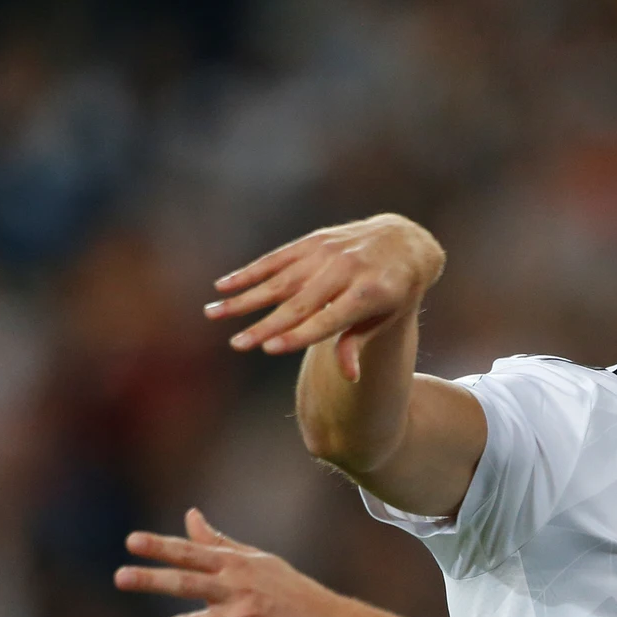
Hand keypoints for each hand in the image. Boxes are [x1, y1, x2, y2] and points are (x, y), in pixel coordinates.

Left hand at [114, 509, 355, 616]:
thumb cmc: (290, 591)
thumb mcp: (257, 561)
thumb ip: (218, 542)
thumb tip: (190, 514)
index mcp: (237, 566)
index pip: (193, 554)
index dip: (162, 548)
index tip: (132, 542)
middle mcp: (238, 590)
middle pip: (189, 583)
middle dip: (154, 580)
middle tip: (120, 577)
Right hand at [206, 214, 445, 380]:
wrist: (403, 242)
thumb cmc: (395, 291)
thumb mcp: (387, 318)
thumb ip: (358, 342)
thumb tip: (349, 376)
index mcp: (368, 294)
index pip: (328, 320)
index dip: (299, 335)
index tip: (269, 350)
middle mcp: (346, 271)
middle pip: (298, 303)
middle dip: (265, 325)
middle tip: (237, 344)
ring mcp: (327, 253)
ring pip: (280, 280)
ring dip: (244, 297)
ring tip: (213, 313)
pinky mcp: (313, 241)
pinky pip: (277, 258)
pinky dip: (249, 272)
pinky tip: (224, 286)